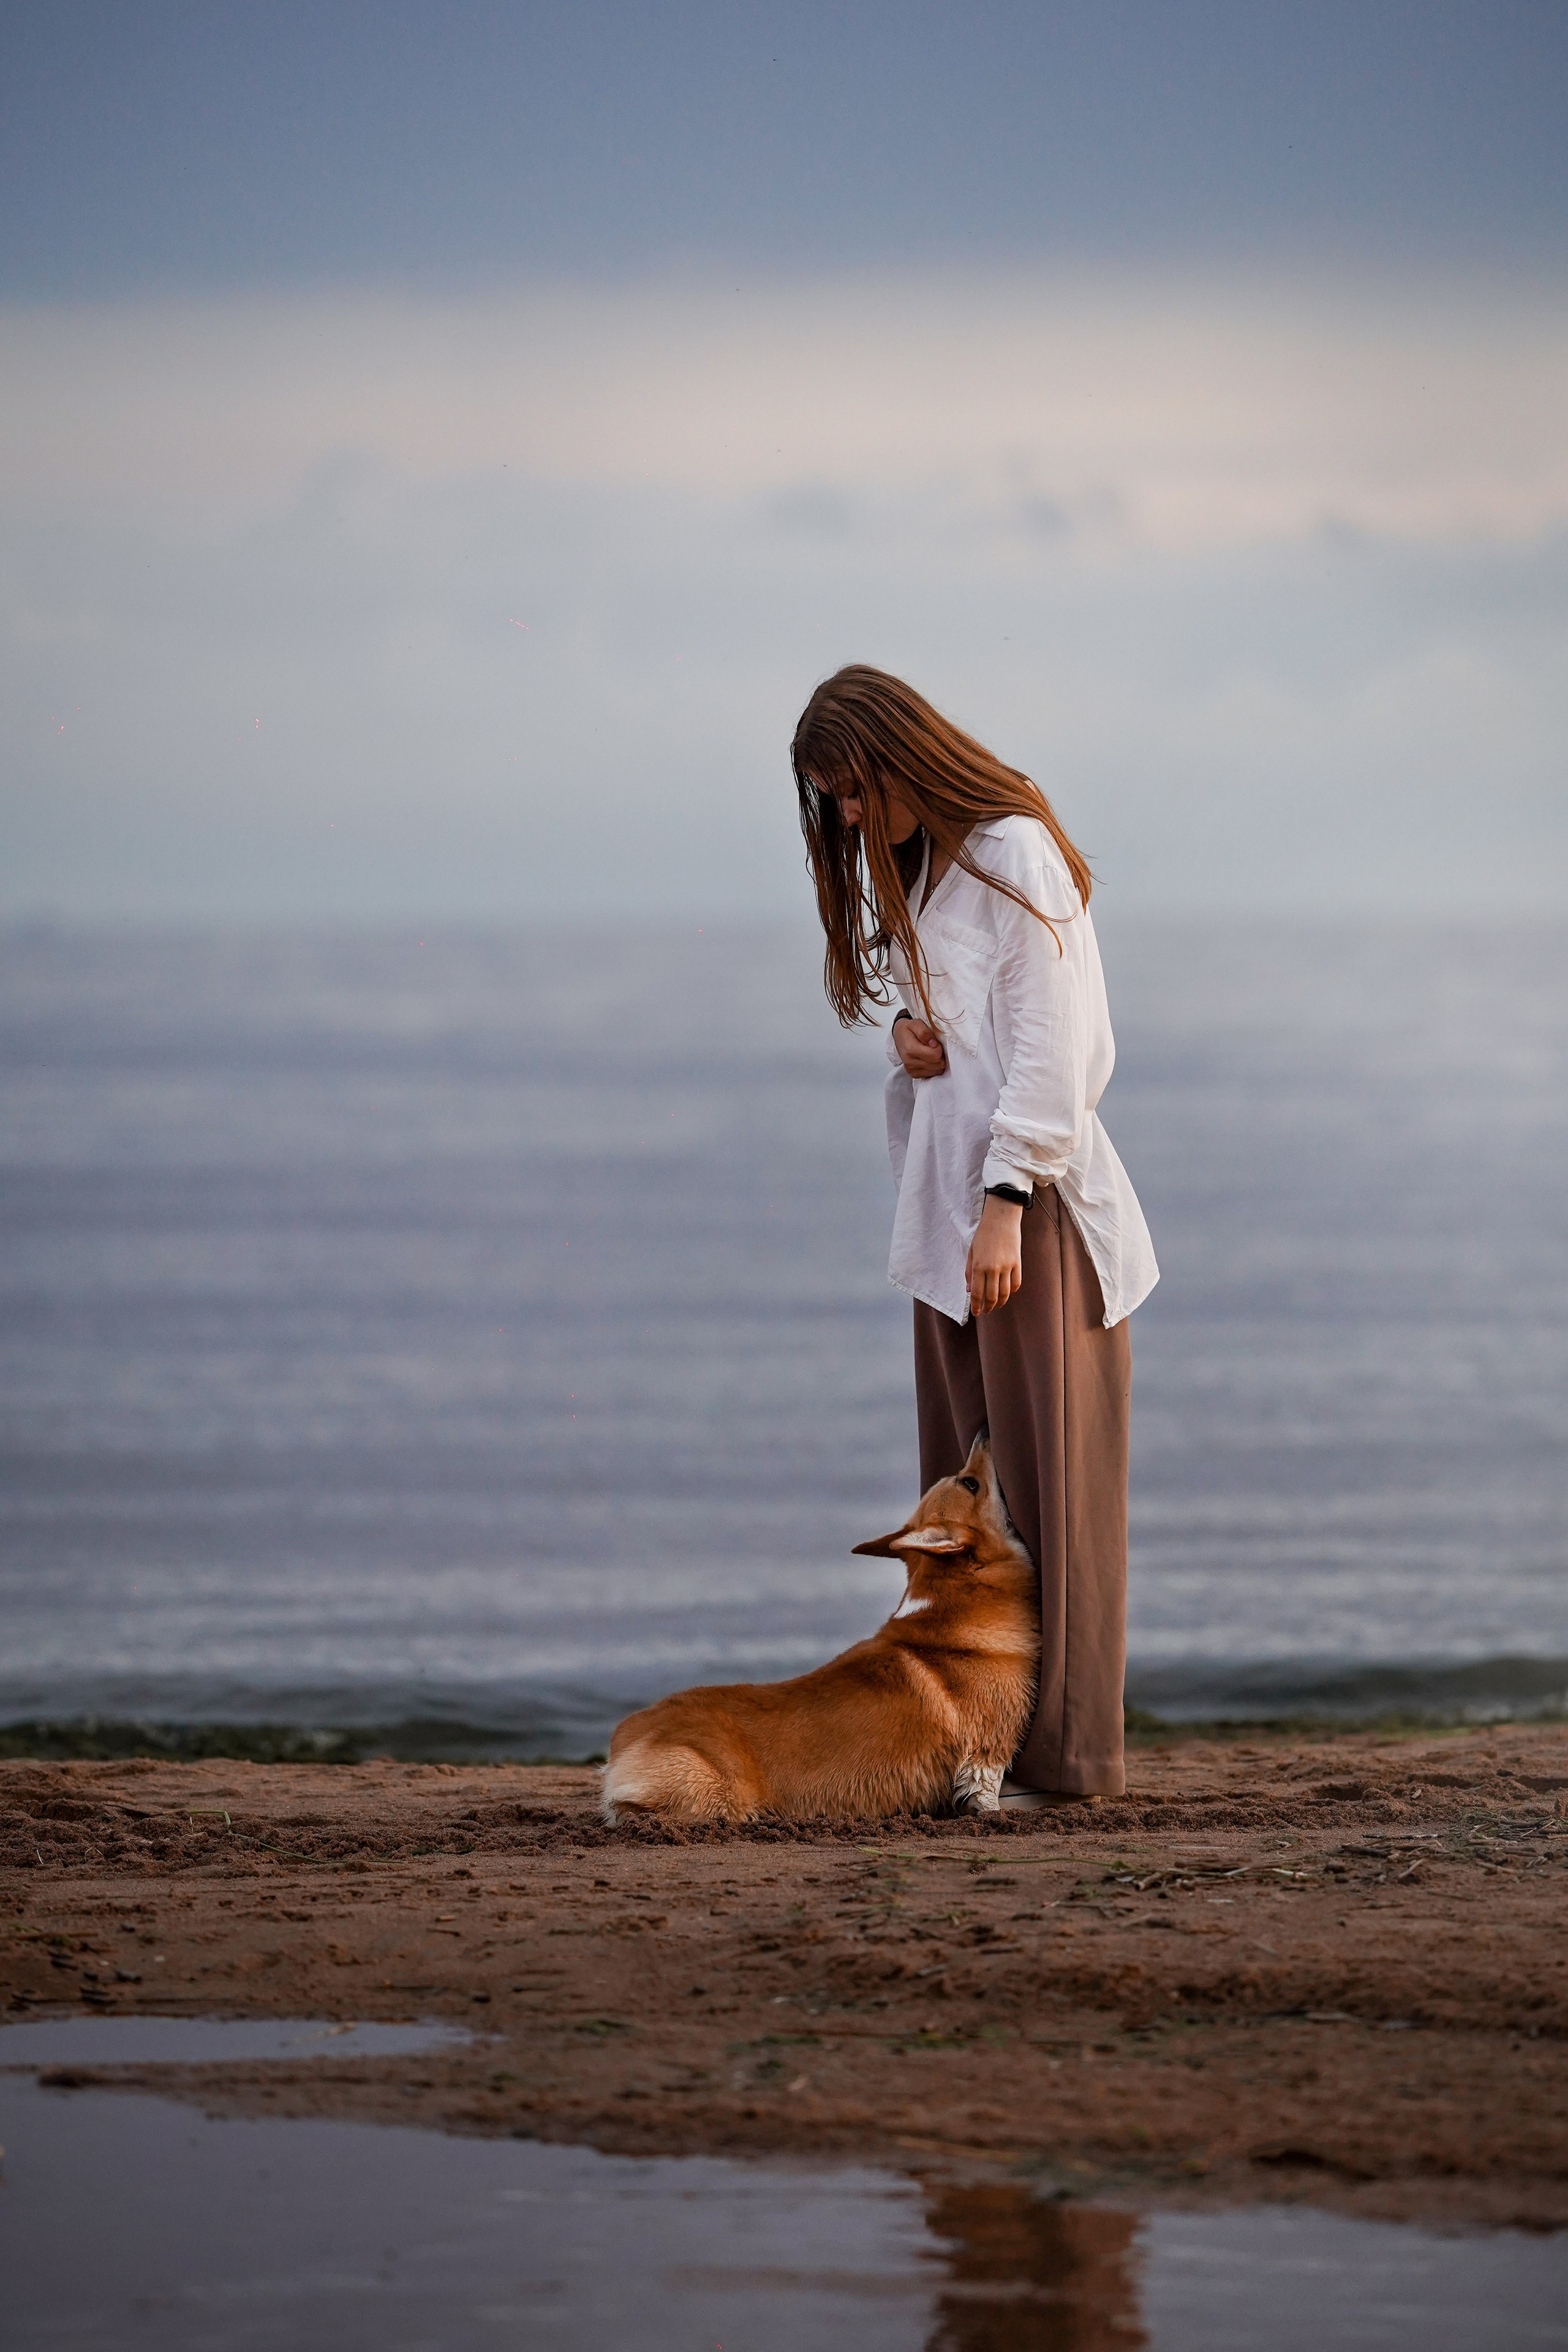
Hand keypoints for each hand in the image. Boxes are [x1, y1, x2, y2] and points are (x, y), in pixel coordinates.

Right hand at [893, 1016, 946, 1078]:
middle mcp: (910, 1062)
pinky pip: (932, 1074)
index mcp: (910, 1050)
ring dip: (937, 1061)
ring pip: (937, 1071)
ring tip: (931, 1052)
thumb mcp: (916, 1023)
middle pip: (938, 1064)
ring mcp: (911, 1070)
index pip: (936, 1055)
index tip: (935, 1042)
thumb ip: (924, 1032)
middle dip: (939, 1055)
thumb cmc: (908, 1029)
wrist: (899, 1036)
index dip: (939, 1048)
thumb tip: (933, 1044)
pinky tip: (928, 1059)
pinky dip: (933, 1067)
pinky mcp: (914, 1075)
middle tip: (933, 1047)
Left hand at [966, 1195, 1023, 1315]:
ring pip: (1005, 1293)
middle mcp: (993, 1268)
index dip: (976, 1306)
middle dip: (988, 1307)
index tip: (976, 1313)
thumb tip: (969, 1291)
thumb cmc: (983, 1234)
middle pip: (992, 1297)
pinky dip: (1011, 1292)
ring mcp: (1007, 1266)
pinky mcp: (1018, 1263)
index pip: (977, 1293)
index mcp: (979, 1266)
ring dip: (1000, 1303)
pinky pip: (1016, 1284)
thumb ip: (969, 1272)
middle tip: (985, 1311)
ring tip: (995, 1306)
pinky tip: (1006, 1293)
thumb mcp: (971, 1252)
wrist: (1001, 1218)